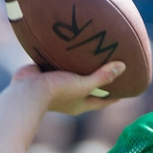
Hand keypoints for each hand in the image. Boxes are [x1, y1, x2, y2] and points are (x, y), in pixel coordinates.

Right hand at [12, 61, 126, 114]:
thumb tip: (123, 67)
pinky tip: (69, 48)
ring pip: (74, 77)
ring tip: (92, 55)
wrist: (26, 91)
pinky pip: (59, 67)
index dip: (115, 96)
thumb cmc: (57, 92)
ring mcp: (57, 88)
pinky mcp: (46, 77)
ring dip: (82, 69)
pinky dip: (65, 60)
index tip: (127, 89)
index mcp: (81, 104)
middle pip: (90, 89)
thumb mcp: (83, 84)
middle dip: (100, 81)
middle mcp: (70, 97)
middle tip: (112, 68)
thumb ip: (102, 77)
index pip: (103, 101)